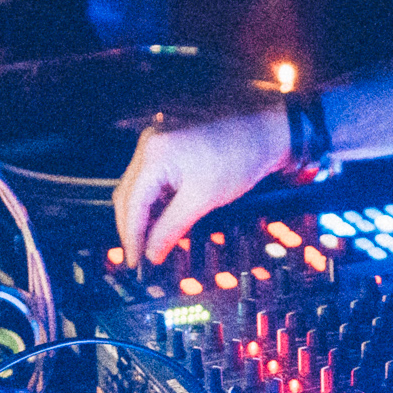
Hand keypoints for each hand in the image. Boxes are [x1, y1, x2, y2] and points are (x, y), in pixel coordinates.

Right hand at [114, 108, 288, 265]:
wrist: (265, 132)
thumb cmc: (240, 157)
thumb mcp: (203, 200)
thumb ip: (172, 229)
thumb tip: (153, 253)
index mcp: (155, 154)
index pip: (131, 204)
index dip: (131, 237)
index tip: (135, 261)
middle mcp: (150, 143)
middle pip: (127, 194)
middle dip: (132, 227)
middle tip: (140, 256)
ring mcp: (158, 141)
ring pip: (137, 187)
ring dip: (142, 215)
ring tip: (151, 241)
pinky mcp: (169, 144)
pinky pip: (150, 177)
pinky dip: (153, 200)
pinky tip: (162, 218)